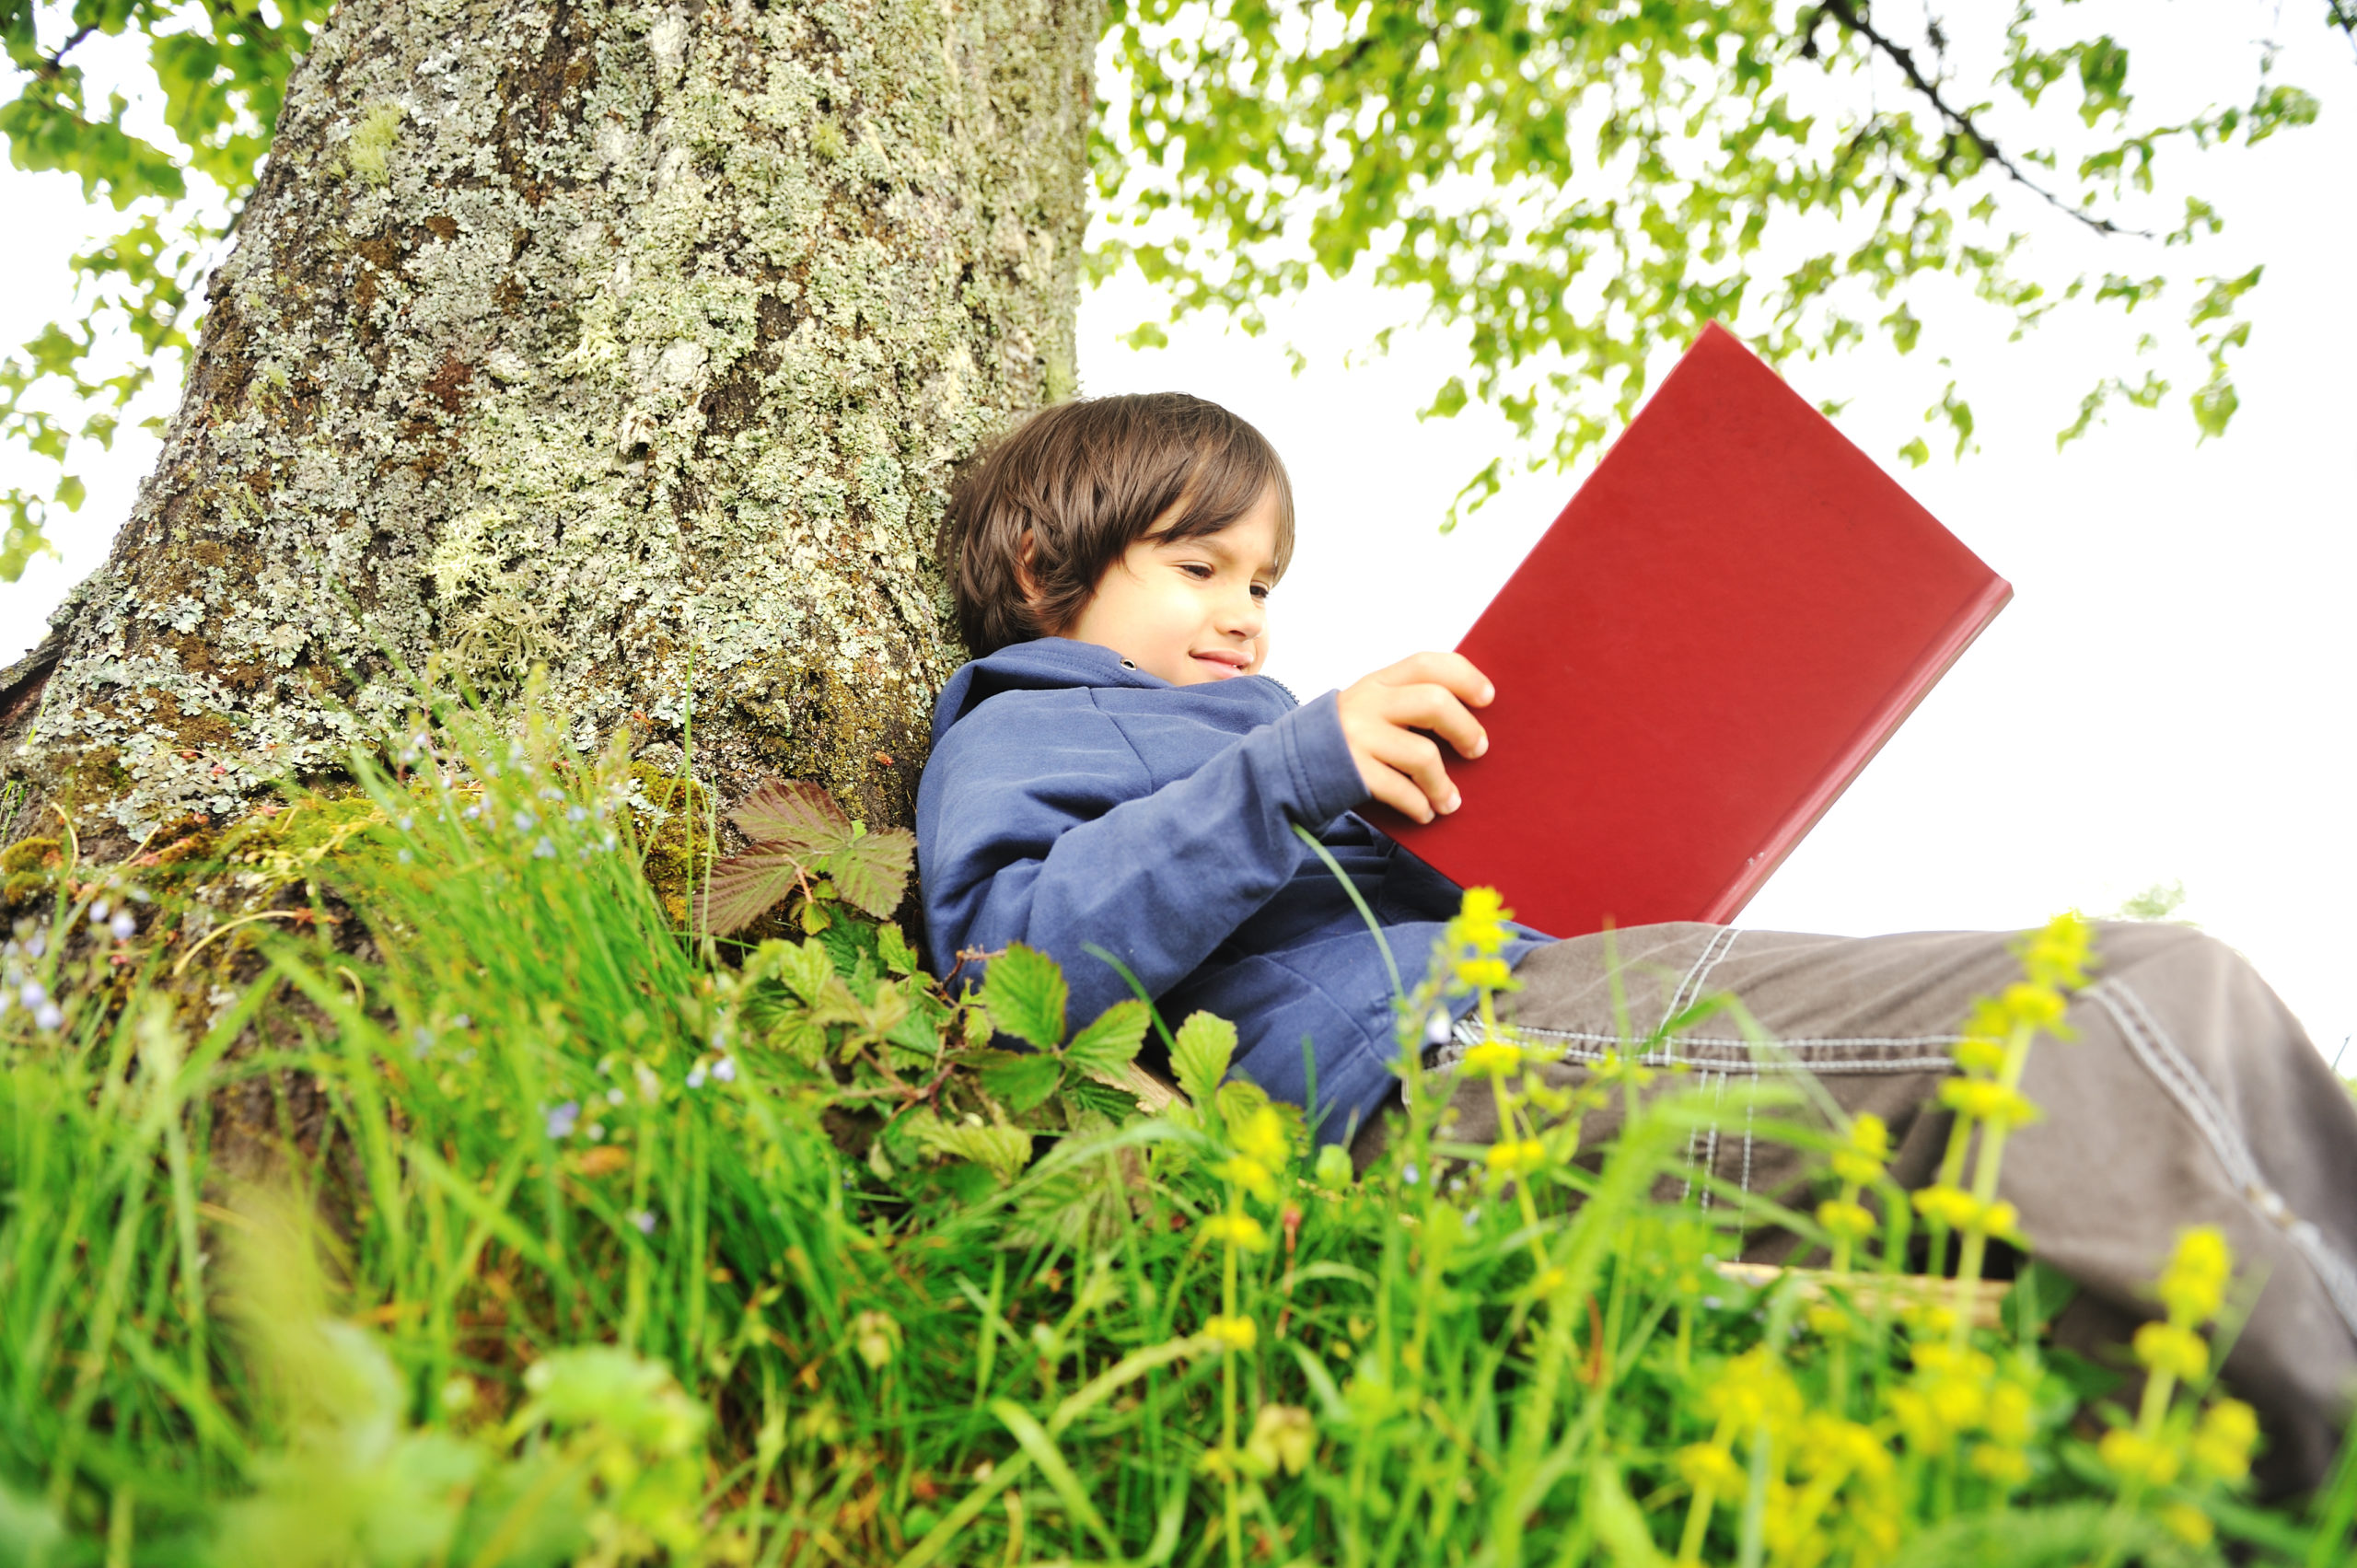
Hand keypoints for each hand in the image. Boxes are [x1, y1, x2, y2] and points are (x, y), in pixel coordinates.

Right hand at [1335, 652, 1493, 822]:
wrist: (1288, 767)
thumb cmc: (1347, 739)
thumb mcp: (1371, 707)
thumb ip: (1406, 702)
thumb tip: (1469, 718)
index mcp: (1379, 682)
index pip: (1428, 663)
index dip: (1465, 677)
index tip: (1488, 698)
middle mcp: (1368, 702)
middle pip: (1434, 703)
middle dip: (1466, 729)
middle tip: (1478, 750)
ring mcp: (1358, 737)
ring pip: (1423, 755)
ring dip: (1443, 784)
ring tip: (1450, 802)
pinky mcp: (1352, 771)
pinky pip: (1400, 790)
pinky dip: (1419, 805)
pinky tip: (1424, 812)